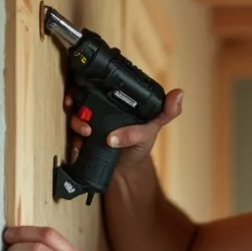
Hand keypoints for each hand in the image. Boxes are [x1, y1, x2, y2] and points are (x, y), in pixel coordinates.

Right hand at [66, 87, 184, 166]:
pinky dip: (73, 138)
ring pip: (76, 113)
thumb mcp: (154, 128)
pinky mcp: (84, 138)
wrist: (125, 171)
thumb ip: (165, 112)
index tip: (88, 82)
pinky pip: (73, 134)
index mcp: (118, 101)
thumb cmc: (140, 145)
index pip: (104, 83)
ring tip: (85, 131)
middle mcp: (102, 108)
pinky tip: (79, 144)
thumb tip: (178, 94)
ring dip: (76, 121)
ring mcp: (91, 122)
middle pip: (83, 95)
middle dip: (76, 98)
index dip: (93, 79)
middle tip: (77, 107)